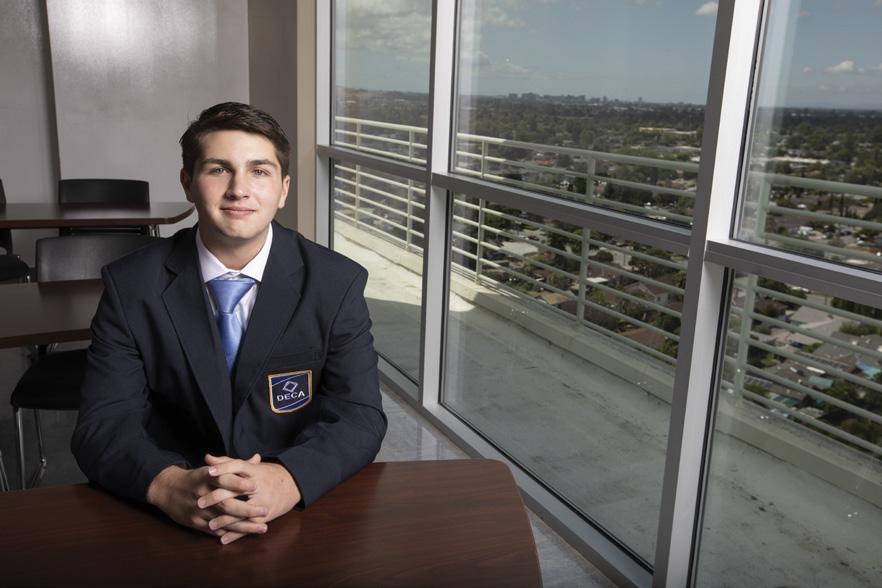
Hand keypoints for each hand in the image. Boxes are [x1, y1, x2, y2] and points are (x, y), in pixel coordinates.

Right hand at [146, 457, 268, 543]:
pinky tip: (245, 534)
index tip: (256, 486)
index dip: (238, 483)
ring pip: (223, 520)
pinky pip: (214, 530)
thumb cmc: (197, 478)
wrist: (167, 489)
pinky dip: (229, 532)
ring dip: (244, 525)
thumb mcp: (213, 468)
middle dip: (246, 509)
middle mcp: (202, 494)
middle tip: (265, 511)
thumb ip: (236, 465)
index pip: (223, 479)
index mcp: (207, 477)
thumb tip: (257, 458)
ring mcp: (198, 510)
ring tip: (262, 527)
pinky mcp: (195, 522)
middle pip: (226, 503)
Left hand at [200, 454, 300, 542]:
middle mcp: (259, 485)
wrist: (292, 484)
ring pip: (242, 512)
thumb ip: (227, 462)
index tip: (208, 472)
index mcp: (254, 471)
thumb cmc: (265, 474)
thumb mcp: (249, 467)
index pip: (238, 466)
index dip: (223, 468)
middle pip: (236, 490)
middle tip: (200, 502)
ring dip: (225, 520)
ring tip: (209, 524)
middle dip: (217, 497)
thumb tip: (206, 458)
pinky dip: (236, 534)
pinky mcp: (266, 516)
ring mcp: (263, 502)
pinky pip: (249, 526)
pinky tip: (222, 538)